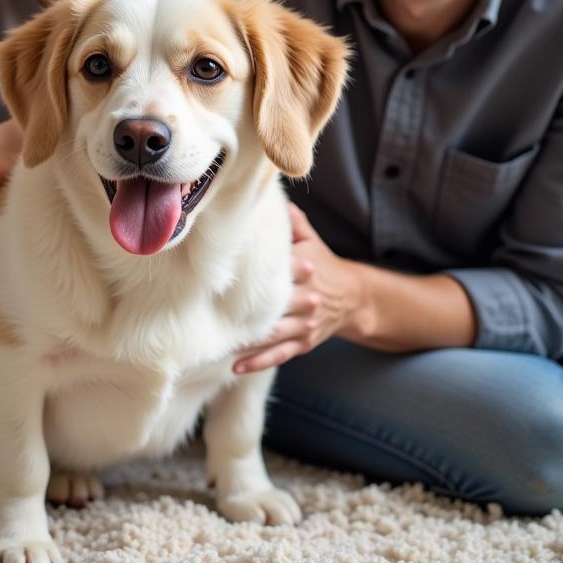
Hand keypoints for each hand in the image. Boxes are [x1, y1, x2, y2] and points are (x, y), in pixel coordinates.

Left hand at [233, 203, 359, 373]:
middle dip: (242, 314)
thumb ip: (291, 221)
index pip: (277, 272)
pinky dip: (258, 361)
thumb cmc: (321, 262)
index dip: (253, 276)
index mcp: (301, 269)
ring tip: (217, 345)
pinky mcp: (302, 342)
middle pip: (271, 308)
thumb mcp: (309, 237)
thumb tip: (267, 196)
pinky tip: (236, 366)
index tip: (225, 279)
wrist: (353, 296)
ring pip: (272, 335)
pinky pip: (279, 354)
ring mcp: (303, 324)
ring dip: (245, 342)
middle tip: (209, 317)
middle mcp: (304, 298)